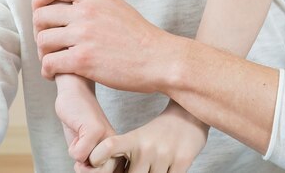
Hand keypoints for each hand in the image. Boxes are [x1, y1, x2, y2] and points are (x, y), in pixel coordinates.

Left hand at [32, 0, 175, 92]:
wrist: (159, 59)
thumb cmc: (140, 35)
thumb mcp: (120, 6)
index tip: (40, 12)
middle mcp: (86, 12)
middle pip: (41, 15)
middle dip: (39, 31)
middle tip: (48, 43)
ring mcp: (84, 35)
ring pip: (43, 41)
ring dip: (43, 53)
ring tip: (52, 60)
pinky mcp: (83, 60)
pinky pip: (50, 63)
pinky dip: (47, 71)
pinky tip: (54, 74)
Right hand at [54, 74, 118, 170]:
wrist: (75, 92)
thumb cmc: (80, 122)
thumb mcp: (87, 150)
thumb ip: (94, 166)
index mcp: (120, 150)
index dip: (94, 171)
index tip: (89, 155)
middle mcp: (118, 144)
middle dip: (87, 168)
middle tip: (83, 149)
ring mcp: (107, 136)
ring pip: (93, 169)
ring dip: (79, 158)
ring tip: (82, 140)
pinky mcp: (95, 129)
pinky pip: (78, 156)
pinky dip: (72, 147)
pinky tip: (78, 130)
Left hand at [89, 101, 208, 172]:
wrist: (189, 116)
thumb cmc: (160, 132)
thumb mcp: (139, 138)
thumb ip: (126, 157)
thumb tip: (110, 171)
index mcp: (134, 139)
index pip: (109, 146)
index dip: (99, 156)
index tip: (94, 161)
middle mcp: (147, 147)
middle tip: (143, 165)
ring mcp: (165, 154)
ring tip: (157, 165)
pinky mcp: (182, 161)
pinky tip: (169, 167)